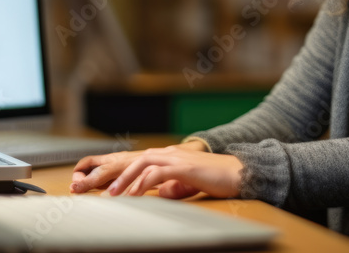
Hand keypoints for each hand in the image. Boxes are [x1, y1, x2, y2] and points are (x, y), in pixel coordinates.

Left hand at [107, 147, 243, 199]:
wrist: (240, 173)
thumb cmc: (218, 178)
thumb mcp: (191, 181)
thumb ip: (176, 183)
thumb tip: (163, 192)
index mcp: (174, 156)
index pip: (144, 160)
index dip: (127, 171)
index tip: (114, 186)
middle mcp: (173, 153)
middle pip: (139, 159)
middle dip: (121, 175)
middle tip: (108, 191)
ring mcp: (179, 159)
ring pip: (144, 164)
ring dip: (128, 179)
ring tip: (116, 194)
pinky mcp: (185, 168)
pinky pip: (159, 173)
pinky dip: (144, 182)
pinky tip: (137, 193)